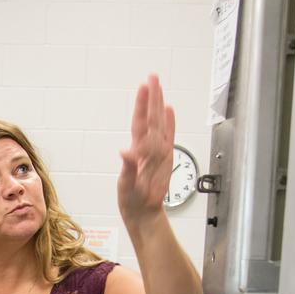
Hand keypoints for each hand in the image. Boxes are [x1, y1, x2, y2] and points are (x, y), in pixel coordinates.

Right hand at [117, 75, 176, 225]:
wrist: (148, 216)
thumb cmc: (135, 204)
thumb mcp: (127, 189)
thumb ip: (128, 170)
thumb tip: (126, 152)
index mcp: (146, 156)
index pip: (143, 125)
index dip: (142, 105)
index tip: (144, 86)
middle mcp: (156, 151)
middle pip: (154, 119)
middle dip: (153, 97)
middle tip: (153, 76)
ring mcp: (161, 153)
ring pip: (160, 123)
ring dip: (159, 103)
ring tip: (157, 86)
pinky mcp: (162, 157)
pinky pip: (167, 135)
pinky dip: (168, 121)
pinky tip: (168, 109)